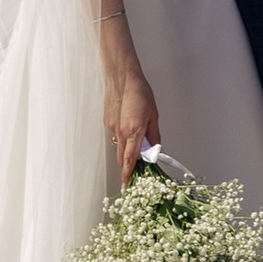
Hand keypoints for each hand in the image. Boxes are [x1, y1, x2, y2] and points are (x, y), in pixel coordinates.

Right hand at [105, 45, 158, 190]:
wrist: (122, 77)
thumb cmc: (140, 93)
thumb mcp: (153, 115)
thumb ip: (153, 135)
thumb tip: (154, 149)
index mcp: (133, 131)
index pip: (130, 160)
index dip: (128, 174)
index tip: (128, 184)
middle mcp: (120, 132)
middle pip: (122, 157)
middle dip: (129, 165)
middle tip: (137, 168)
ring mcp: (112, 127)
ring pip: (118, 146)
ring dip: (126, 150)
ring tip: (136, 142)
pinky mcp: (107, 121)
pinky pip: (115, 135)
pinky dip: (122, 137)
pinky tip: (128, 127)